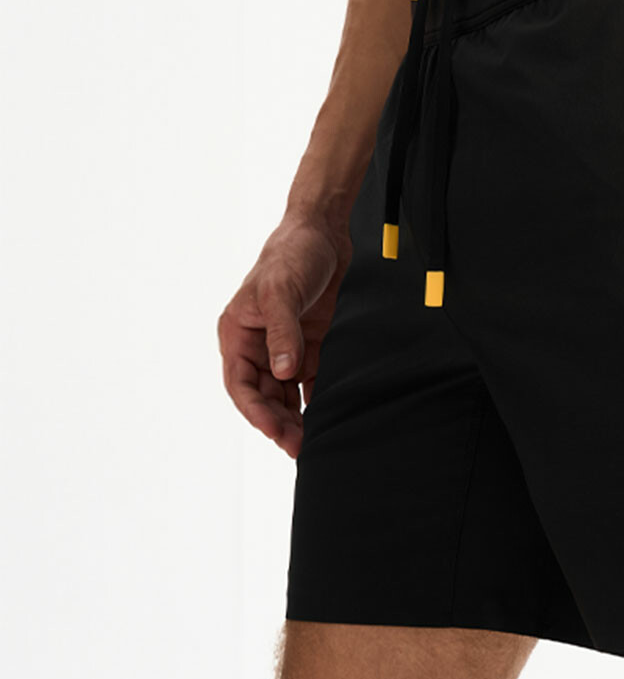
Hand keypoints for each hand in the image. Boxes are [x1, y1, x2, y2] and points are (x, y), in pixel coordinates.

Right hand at [217, 210, 352, 458]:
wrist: (324, 230)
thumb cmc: (292, 254)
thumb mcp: (281, 291)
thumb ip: (282, 332)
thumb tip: (282, 372)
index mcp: (238, 334)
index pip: (241, 384)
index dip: (256, 412)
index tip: (275, 433)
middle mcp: (258, 345)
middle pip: (264, 395)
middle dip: (279, 422)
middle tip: (300, 447)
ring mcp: (285, 346)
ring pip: (286, 393)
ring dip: (297, 417)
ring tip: (314, 441)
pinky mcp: (311, 344)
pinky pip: (311, 380)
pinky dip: (317, 398)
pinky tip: (330, 416)